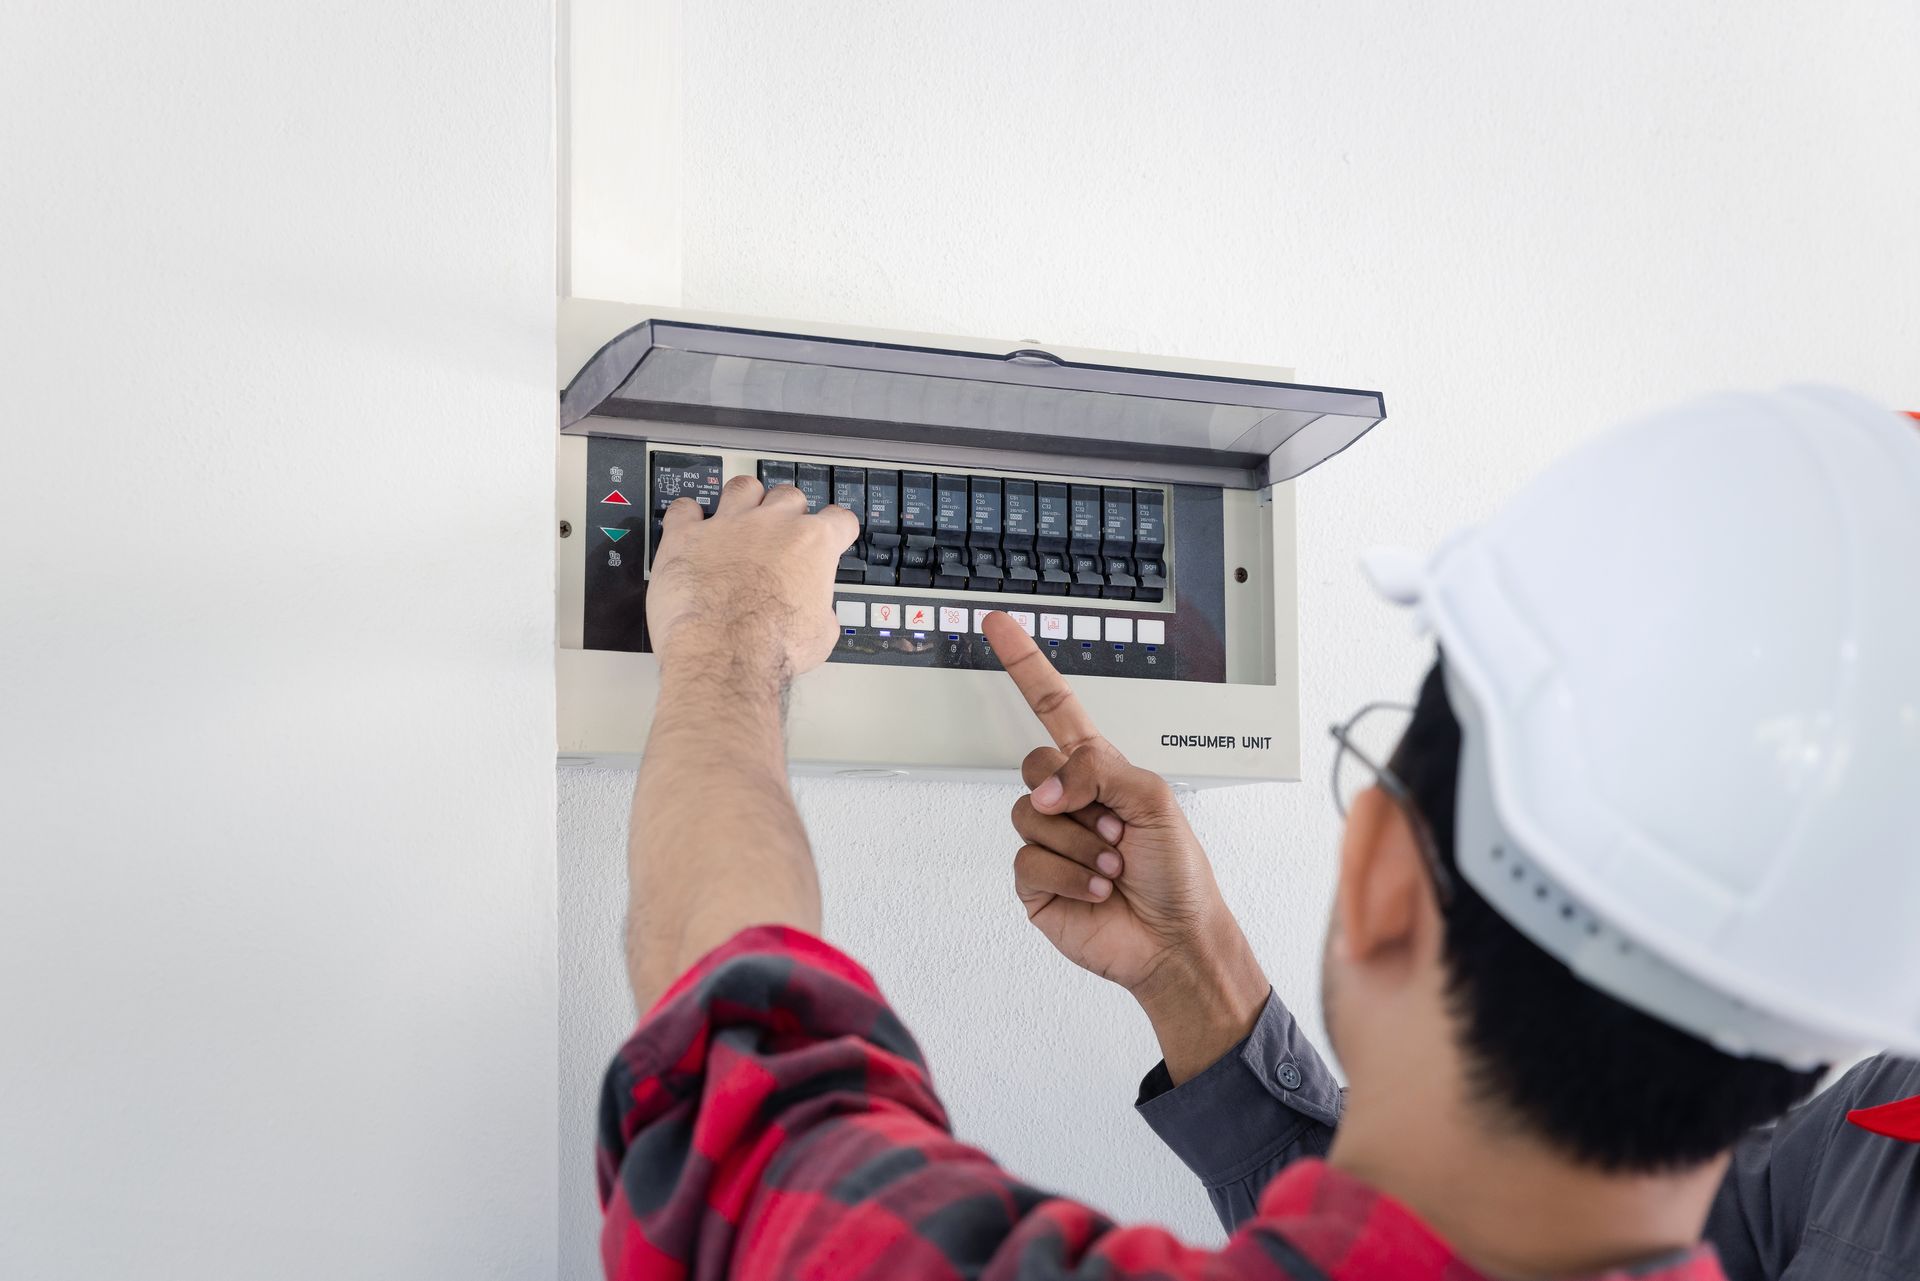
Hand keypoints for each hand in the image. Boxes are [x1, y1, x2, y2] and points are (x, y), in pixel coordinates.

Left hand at [646, 477, 858, 680]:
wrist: (724, 654)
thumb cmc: (771, 646)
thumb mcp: (820, 634)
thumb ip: (819, 608)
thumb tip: (815, 613)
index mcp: (812, 543)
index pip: (838, 519)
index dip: (837, 529)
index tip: (832, 534)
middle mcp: (771, 524)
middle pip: (789, 496)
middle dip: (788, 512)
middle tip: (781, 533)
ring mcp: (728, 525)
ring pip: (742, 488)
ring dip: (744, 499)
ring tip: (739, 516)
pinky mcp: (687, 536)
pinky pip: (684, 509)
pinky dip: (687, 516)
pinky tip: (690, 525)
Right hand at [983, 612, 1268, 1079]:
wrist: (1175, 941)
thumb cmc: (1178, 873)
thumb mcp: (1154, 799)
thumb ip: (1099, 770)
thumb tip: (1049, 789)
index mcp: (1099, 772)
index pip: (1053, 707)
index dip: (1026, 665)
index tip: (1000, 625)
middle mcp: (1069, 802)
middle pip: (1033, 765)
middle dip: (1075, 796)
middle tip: (1112, 828)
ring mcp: (1049, 842)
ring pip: (1030, 817)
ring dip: (1082, 846)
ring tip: (1113, 866)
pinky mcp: (1035, 884)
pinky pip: (1029, 862)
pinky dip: (1071, 876)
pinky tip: (1097, 890)